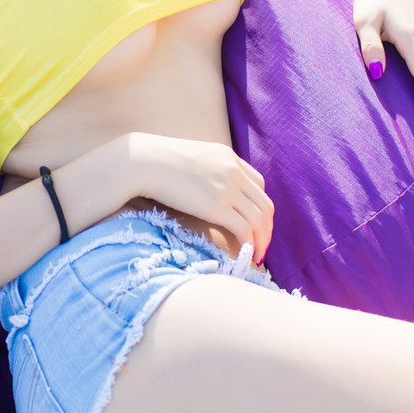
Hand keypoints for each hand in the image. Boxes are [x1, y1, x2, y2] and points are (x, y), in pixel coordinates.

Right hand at [130, 134, 273, 262]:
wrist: (145, 161)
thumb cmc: (157, 160)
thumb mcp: (191, 157)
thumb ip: (205, 168)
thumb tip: (202, 185)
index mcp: (228, 158)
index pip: (258, 183)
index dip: (260, 205)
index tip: (254, 221)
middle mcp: (234, 172)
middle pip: (265, 203)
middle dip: (267, 227)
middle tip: (262, 244)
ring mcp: (228, 189)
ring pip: (260, 219)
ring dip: (263, 240)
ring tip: (257, 255)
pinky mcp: (218, 207)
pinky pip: (245, 230)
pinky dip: (250, 244)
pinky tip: (246, 255)